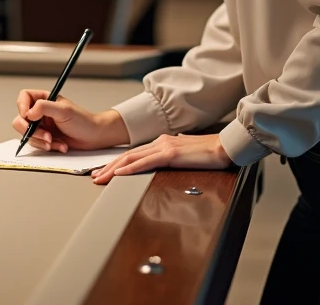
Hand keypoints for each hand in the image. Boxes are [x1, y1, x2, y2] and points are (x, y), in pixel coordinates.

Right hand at [13, 89, 129, 152]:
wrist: (94, 137)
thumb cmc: (83, 121)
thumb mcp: (64, 111)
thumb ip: (44, 107)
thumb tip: (28, 112)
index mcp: (44, 99)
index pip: (24, 97)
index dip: (22, 106)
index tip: (28, 116)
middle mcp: (41, 112)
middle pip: (21, 119)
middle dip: (32, 131)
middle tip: (45, 135)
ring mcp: (42, 126)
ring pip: (27, 135)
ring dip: (41, 141)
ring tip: (55, 141)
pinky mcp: (45, 138)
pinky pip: (37, 144)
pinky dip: (48, 147)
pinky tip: (60, 145)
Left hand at [90, 133, 230, 184]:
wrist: (225, 147)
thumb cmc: (210, 152)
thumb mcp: (187, 154)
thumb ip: (175, 155)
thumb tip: (171, 158)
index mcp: (163, 142)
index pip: (134, 153)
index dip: (117, 163)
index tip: (105, 171)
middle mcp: (161, 142)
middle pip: (128, 155)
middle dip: (108, 167)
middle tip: (94, 176)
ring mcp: (165, 146)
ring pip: (132, 158)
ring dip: (113, 169)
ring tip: (100, 177)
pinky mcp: (171, 153)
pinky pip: (146, 162)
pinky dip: (130, 168)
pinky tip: (120, 174)